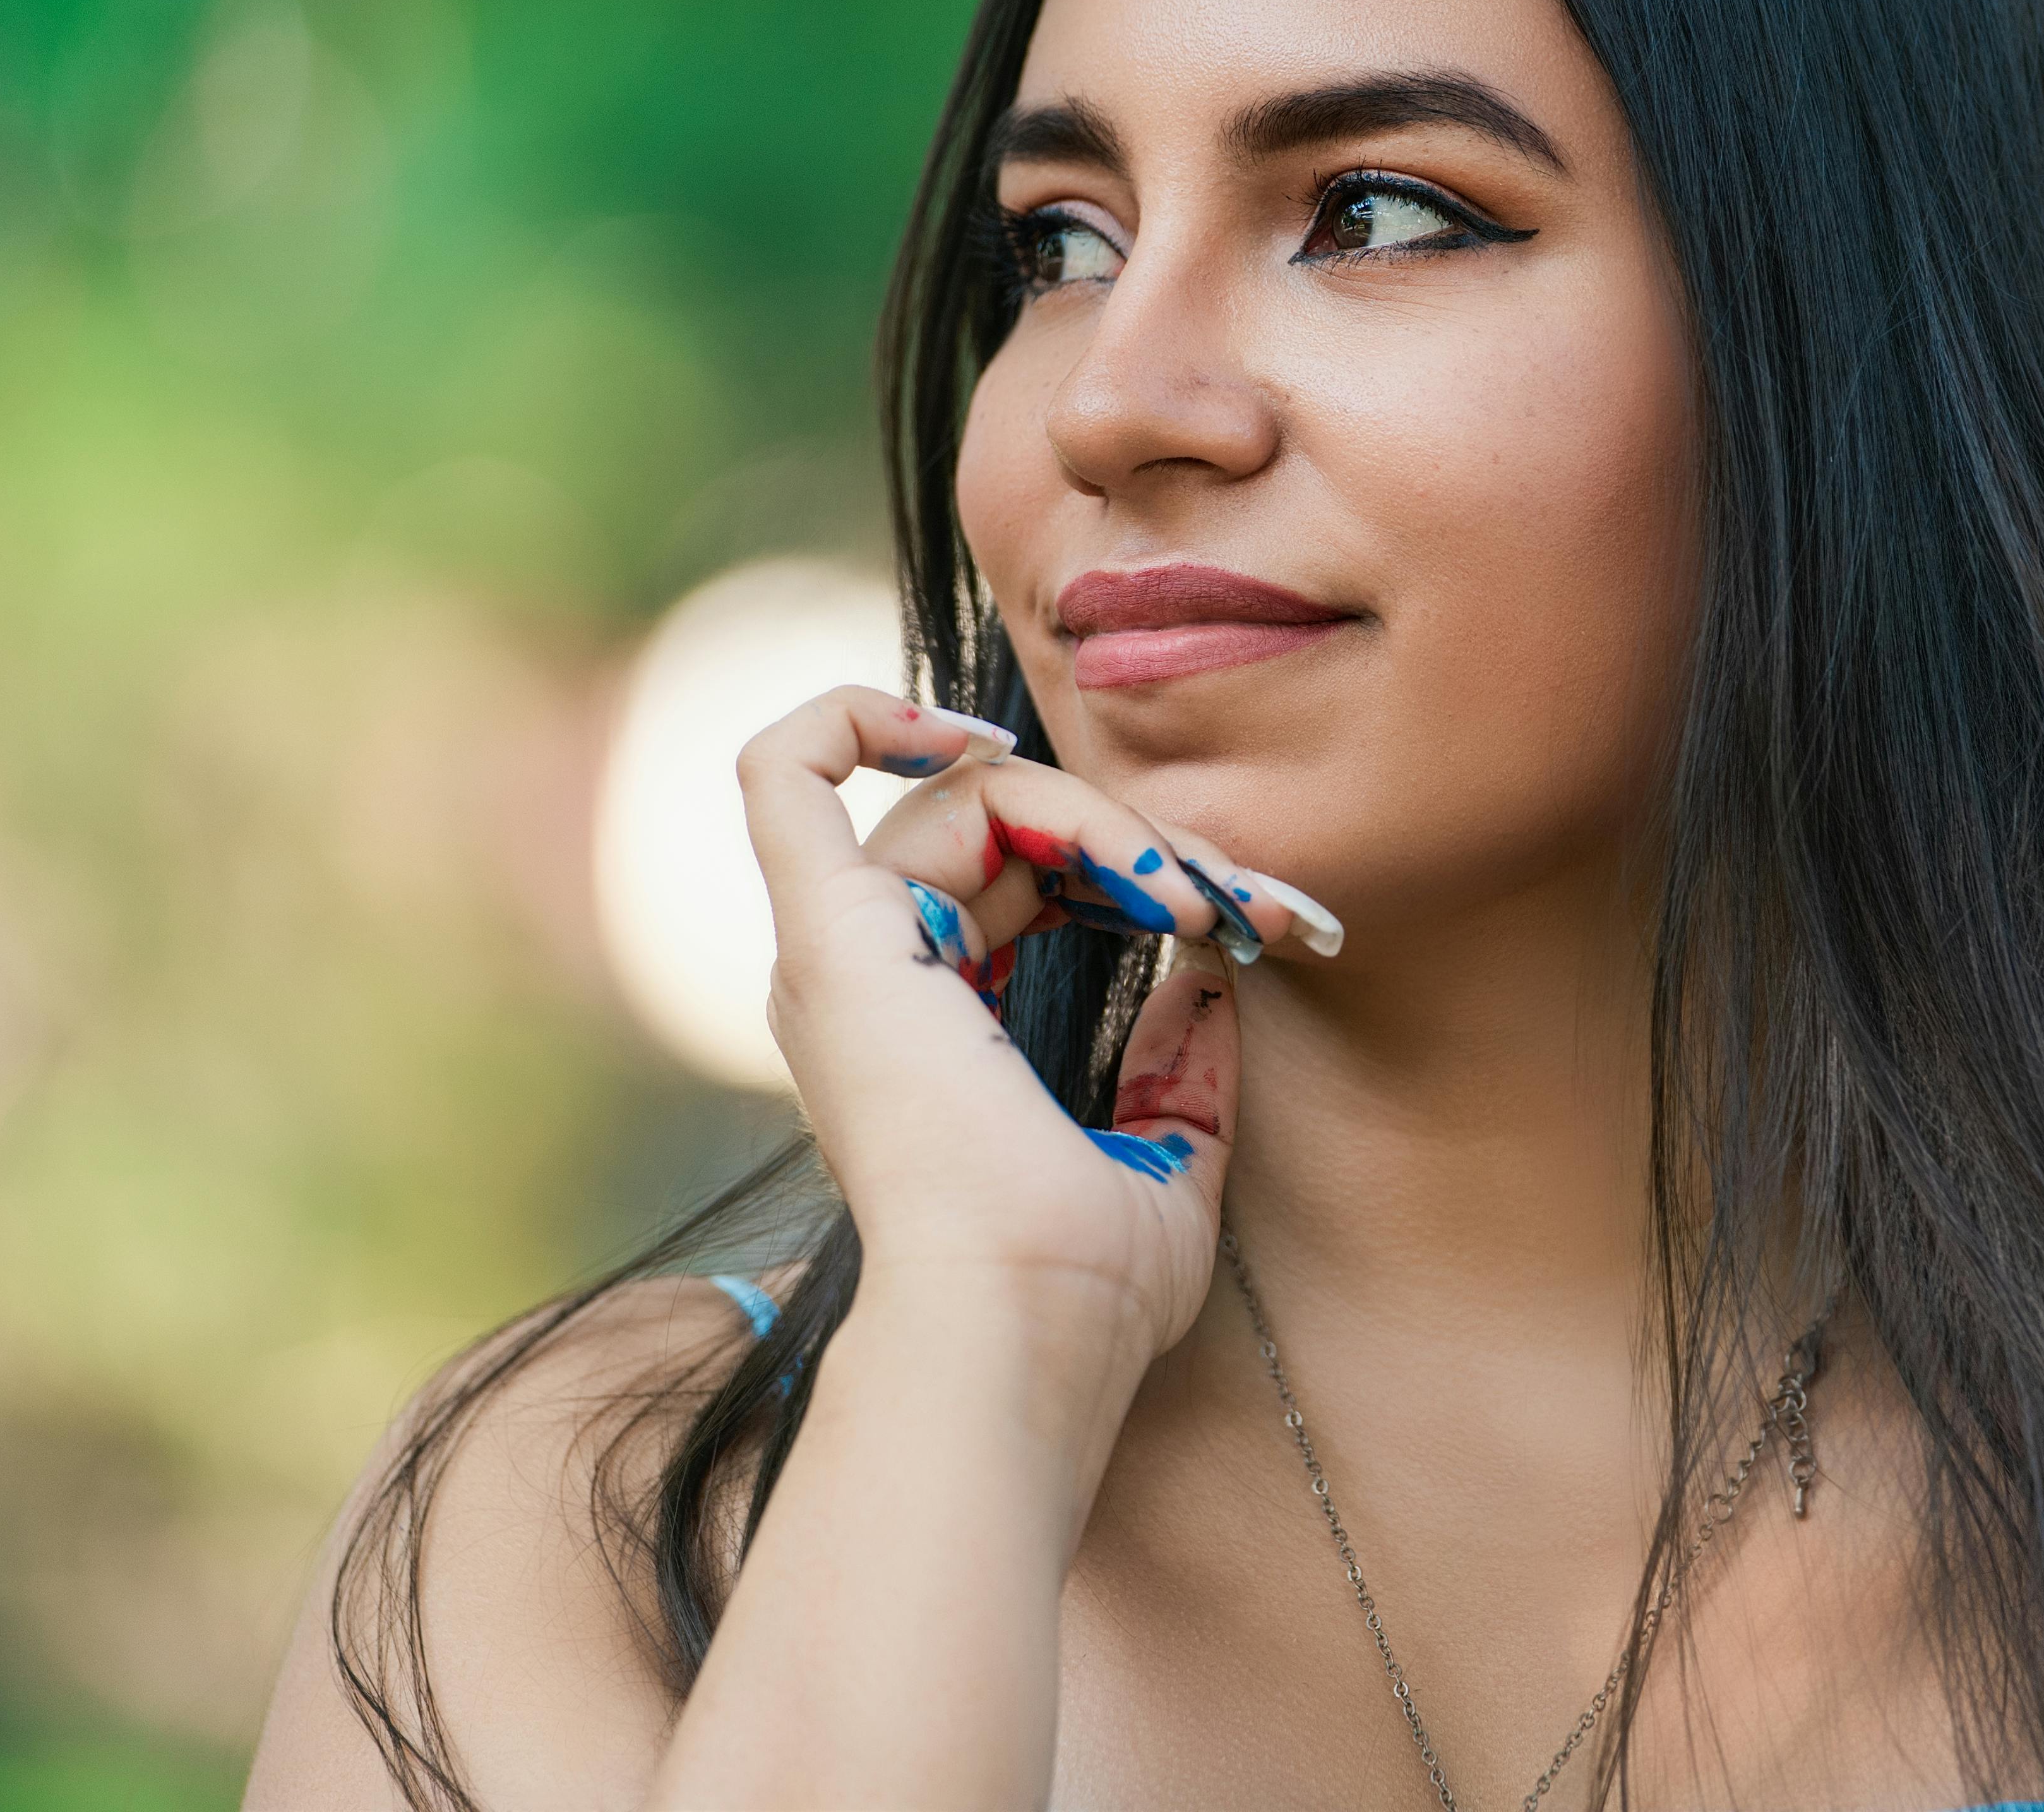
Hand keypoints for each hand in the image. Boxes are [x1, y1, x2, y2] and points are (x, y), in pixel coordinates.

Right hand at [733, 689, 1339, 1404]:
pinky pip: (789, 770)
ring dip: (1105, 819)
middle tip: (1254, 906)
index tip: (1250, 923)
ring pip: (968, 795)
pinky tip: (968, 734)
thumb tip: (1210, 971)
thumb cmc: (1083, 1290)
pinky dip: (864, 718)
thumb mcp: (1167, 1163)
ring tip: (1196, 899)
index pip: (1027, 880)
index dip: (1143, 872)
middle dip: (1148, 843)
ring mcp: (838, 952)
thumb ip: (1184, 1068)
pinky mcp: (829, 933)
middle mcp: (864, 980)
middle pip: (1009, 828)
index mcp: (923, 1027)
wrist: (1024, 1326)